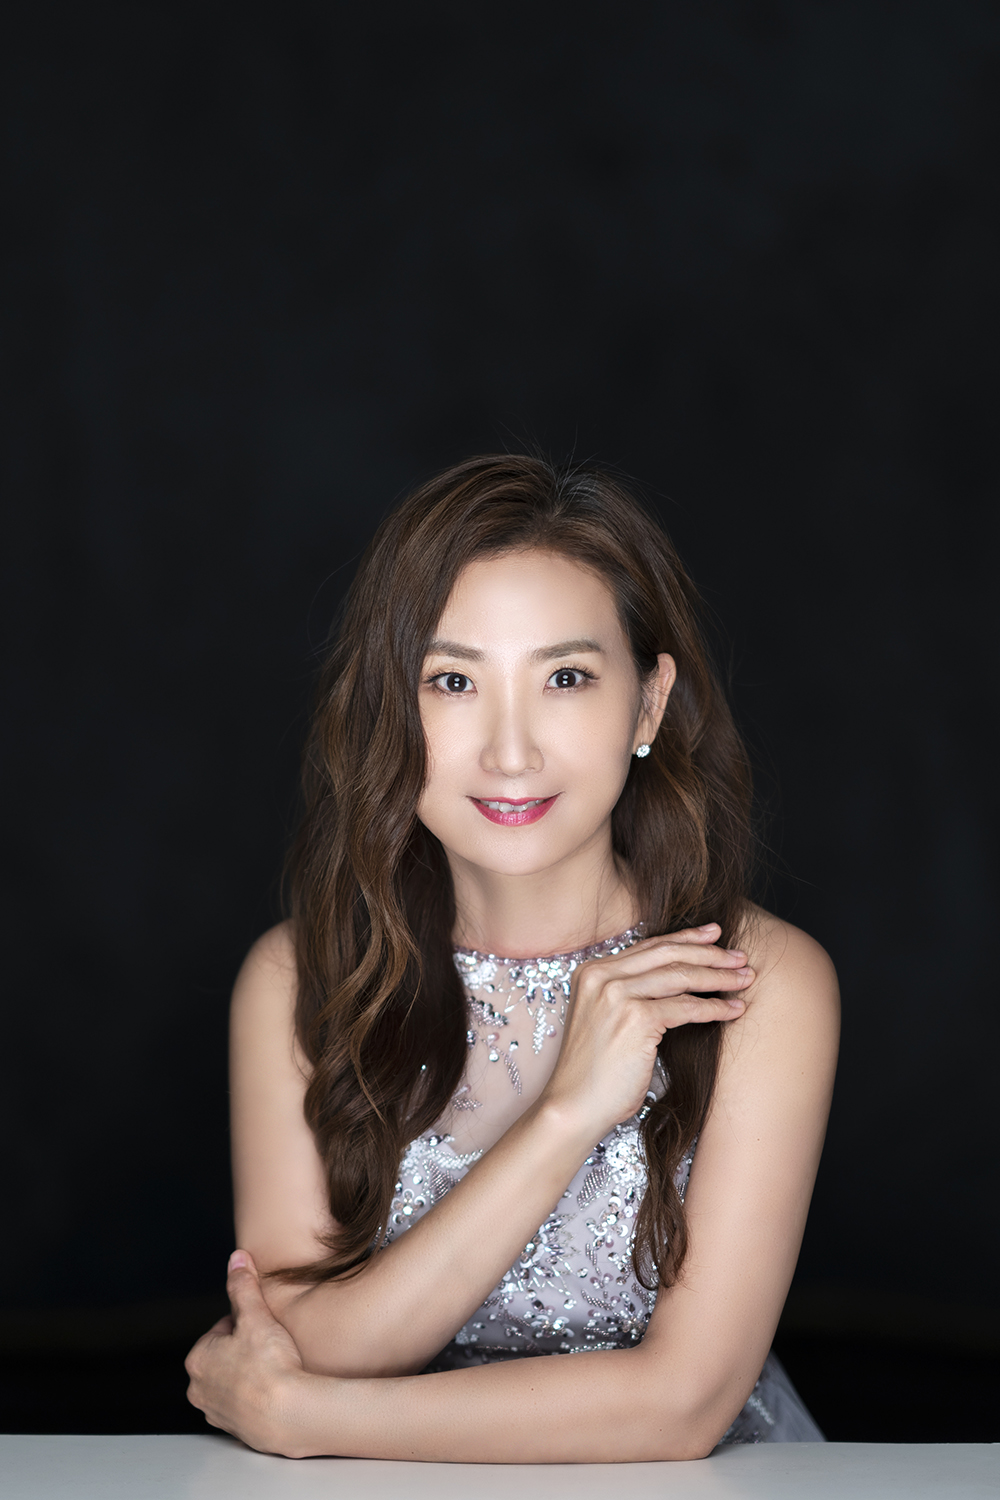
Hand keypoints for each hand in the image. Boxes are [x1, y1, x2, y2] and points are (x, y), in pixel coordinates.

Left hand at [185, 1250, 315, 1455]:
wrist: (289, 1415)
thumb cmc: (271, 1369)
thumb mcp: (256, 1316)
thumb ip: (244, 1286)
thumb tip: (236, 1260)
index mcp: (198, 1359)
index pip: (222, 1328)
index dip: (247, 1324)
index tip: (263, 1329)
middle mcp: (199, 1389)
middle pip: (226, 1355)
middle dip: (246, 1349)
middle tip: (271, 1348)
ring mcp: (215, 1412)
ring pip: (234, 1380)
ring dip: (250, 1373)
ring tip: (274, 1370)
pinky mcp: (233, 1429)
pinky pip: (244, 1404)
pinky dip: (257, 1397)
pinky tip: (275, 1391)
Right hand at [540, 923, 753, 1136]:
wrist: (573, 1106)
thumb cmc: (593, 1072)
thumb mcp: (605, 1019)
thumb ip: (629, 994)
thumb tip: (678, 979)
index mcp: (591, 972)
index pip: (648, 947)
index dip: (685, 938)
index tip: (713, 935)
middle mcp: (601, 976)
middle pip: (667, 953)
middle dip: (710, 953)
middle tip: (740, 956)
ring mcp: (617, 995)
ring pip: (681, 976)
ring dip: (719, 978)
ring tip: (745, 980)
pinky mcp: (636, 1018)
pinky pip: (687, 1007)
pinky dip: (715, 1009)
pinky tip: (734, 1010)